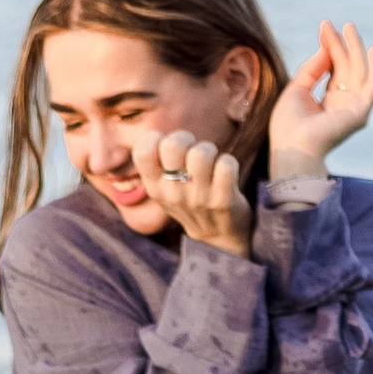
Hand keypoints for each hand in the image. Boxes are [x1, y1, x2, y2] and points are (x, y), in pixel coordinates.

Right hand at [146, 136, 254, 257]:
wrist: (217, 239)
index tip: (167, 146)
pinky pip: (227, 164)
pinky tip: (226, 171)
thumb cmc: (190, 201)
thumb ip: (158, 164)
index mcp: (154, 188)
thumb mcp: (165, 189)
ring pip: (201, 153)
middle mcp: (173, 194)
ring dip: (209, 150)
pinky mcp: (223, 201)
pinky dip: (229, 162)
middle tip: (192, 149)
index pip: (143, 151)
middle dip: (186, 138)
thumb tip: (156, 134)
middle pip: (173, 145)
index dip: (157, 138)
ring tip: (211, 161)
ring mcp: (198, 198)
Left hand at [269, 21, 372, 180]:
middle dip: (340, 44)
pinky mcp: (360, 112)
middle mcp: (343, 104)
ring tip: (349, 27)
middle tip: (334, 23)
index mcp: (328, 102)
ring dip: (356, 49)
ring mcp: (353, 108)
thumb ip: (312, 69)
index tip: (324, 27)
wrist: (292, 147)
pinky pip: (372, 86)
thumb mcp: (297, 89)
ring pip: (358, 71)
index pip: (334, 69)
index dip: (329, 47)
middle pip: (346, 67)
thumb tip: (325, 48)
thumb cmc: (288, 125)